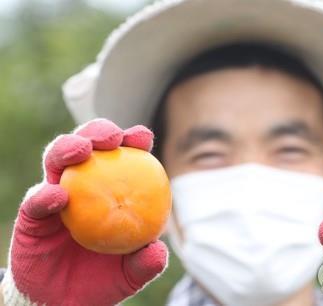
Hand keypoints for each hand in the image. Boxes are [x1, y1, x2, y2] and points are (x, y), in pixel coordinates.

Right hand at [2, 119, 167, 305]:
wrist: (63, 301)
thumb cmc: (102, 278)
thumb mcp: (130, 273)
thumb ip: (145, 262)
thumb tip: (158, 251)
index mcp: (111, 189)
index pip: (124, 158)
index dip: (133, 141)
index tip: (143, 137)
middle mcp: (83, 186)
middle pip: (88, 146)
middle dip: (98, 132)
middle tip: (111, 137)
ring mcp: (56, 196)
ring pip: (57, 161)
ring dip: (67, 148)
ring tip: (81, 150)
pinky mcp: (32, 216)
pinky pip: (36, 202)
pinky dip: (45, 196)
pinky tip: (57, 197)